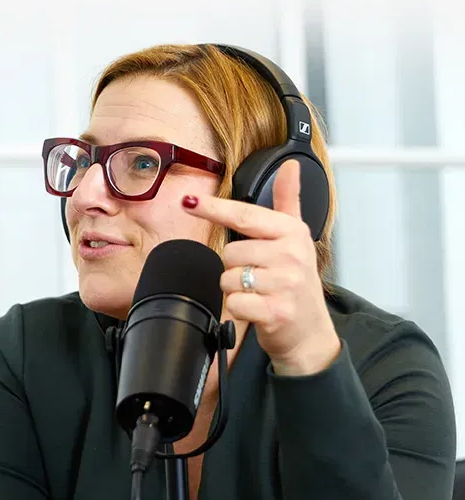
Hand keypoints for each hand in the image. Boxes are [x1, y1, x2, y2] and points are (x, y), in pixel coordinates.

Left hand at [182, 160, 340, 375]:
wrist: (310, 333)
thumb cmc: (297, 285)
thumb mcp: (298, 239)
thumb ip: (288, 202)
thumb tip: (290, 166)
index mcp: (292, 233)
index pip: (244, 215)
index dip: (214, 208)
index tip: (188, 202)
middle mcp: (291, 255)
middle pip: (230, 252)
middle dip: (234, 268)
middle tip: (257, 277)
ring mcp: (285, 284)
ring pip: (228, 278)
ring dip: (235, 289)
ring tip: (258, 293)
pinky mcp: (276, 311)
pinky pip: (234, 303)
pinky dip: (238, 309)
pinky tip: (256, 309)